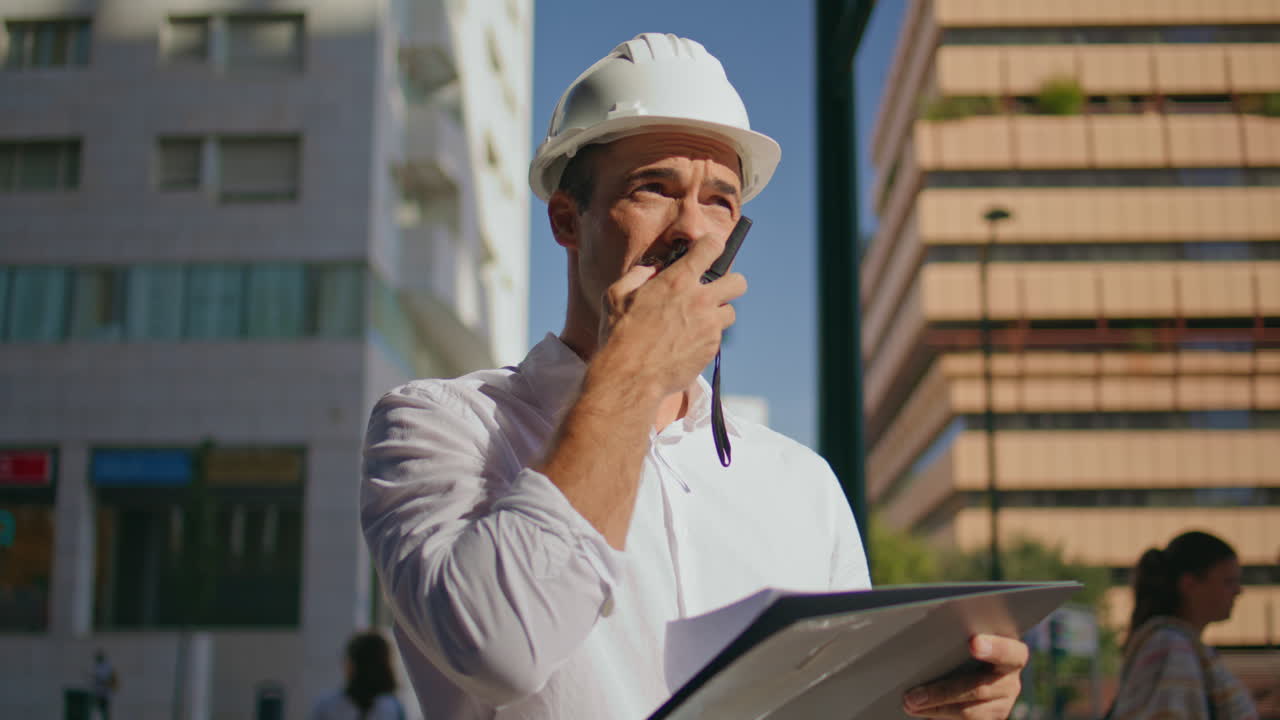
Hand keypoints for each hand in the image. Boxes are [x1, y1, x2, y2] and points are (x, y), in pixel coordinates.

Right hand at [596, 233, 745, 396]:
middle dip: (728, 284)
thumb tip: (655, 268)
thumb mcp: (617, 294)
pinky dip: (707, 337)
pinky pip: (718, 337)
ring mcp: (709, 326)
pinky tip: (687, 343)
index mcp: (678, 280)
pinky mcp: (711, 349)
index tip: (708, 250)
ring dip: (718, 314)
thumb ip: (639, 274)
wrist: (630, 376)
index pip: (711, 247)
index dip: (712, 245)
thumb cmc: (619, 334)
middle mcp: (700, 300)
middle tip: (711, 292)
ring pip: (731, 312)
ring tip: (697, 321)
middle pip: (738, 282)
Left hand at [902, 635, 1028, 719]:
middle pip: (980, 689)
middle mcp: (1011, 681)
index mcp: (1012, 654)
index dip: (995, 648)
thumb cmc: (965, 647)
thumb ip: (959, 638)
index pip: (1011, 652)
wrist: (977, 671)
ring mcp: (1003, 704)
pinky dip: (940, 716)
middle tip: (912, 696)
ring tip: (910, 704)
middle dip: (942, 693)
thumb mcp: (968, 641)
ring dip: (936, 709)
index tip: (974, 643)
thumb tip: (922, 639)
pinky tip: (921, 710)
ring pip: (970, 713)